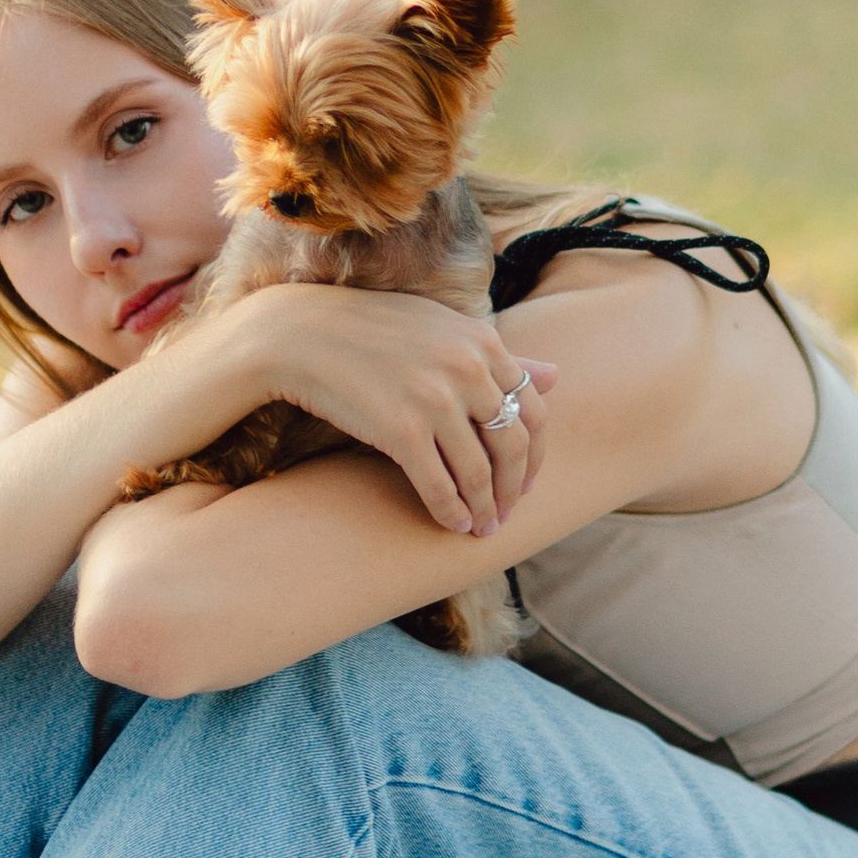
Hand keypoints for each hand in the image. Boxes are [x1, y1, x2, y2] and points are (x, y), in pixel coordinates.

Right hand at [225, 288, 559, 537]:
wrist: (300, 334)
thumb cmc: (371, 329)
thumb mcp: (442, 331)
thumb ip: (499, 356)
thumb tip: (557, 376)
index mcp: (483, 342)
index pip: (534, 410)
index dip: (535, 454)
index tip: (525, 480)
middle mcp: (467, 369)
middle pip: (513, 446)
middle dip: (514, 488)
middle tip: (507, 513)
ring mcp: (435, 400)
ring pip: (479, 472)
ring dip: (485, 508)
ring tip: (482, 528)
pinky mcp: (401, 430)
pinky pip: (439, 485)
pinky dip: (451, 512)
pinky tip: (454, 524)